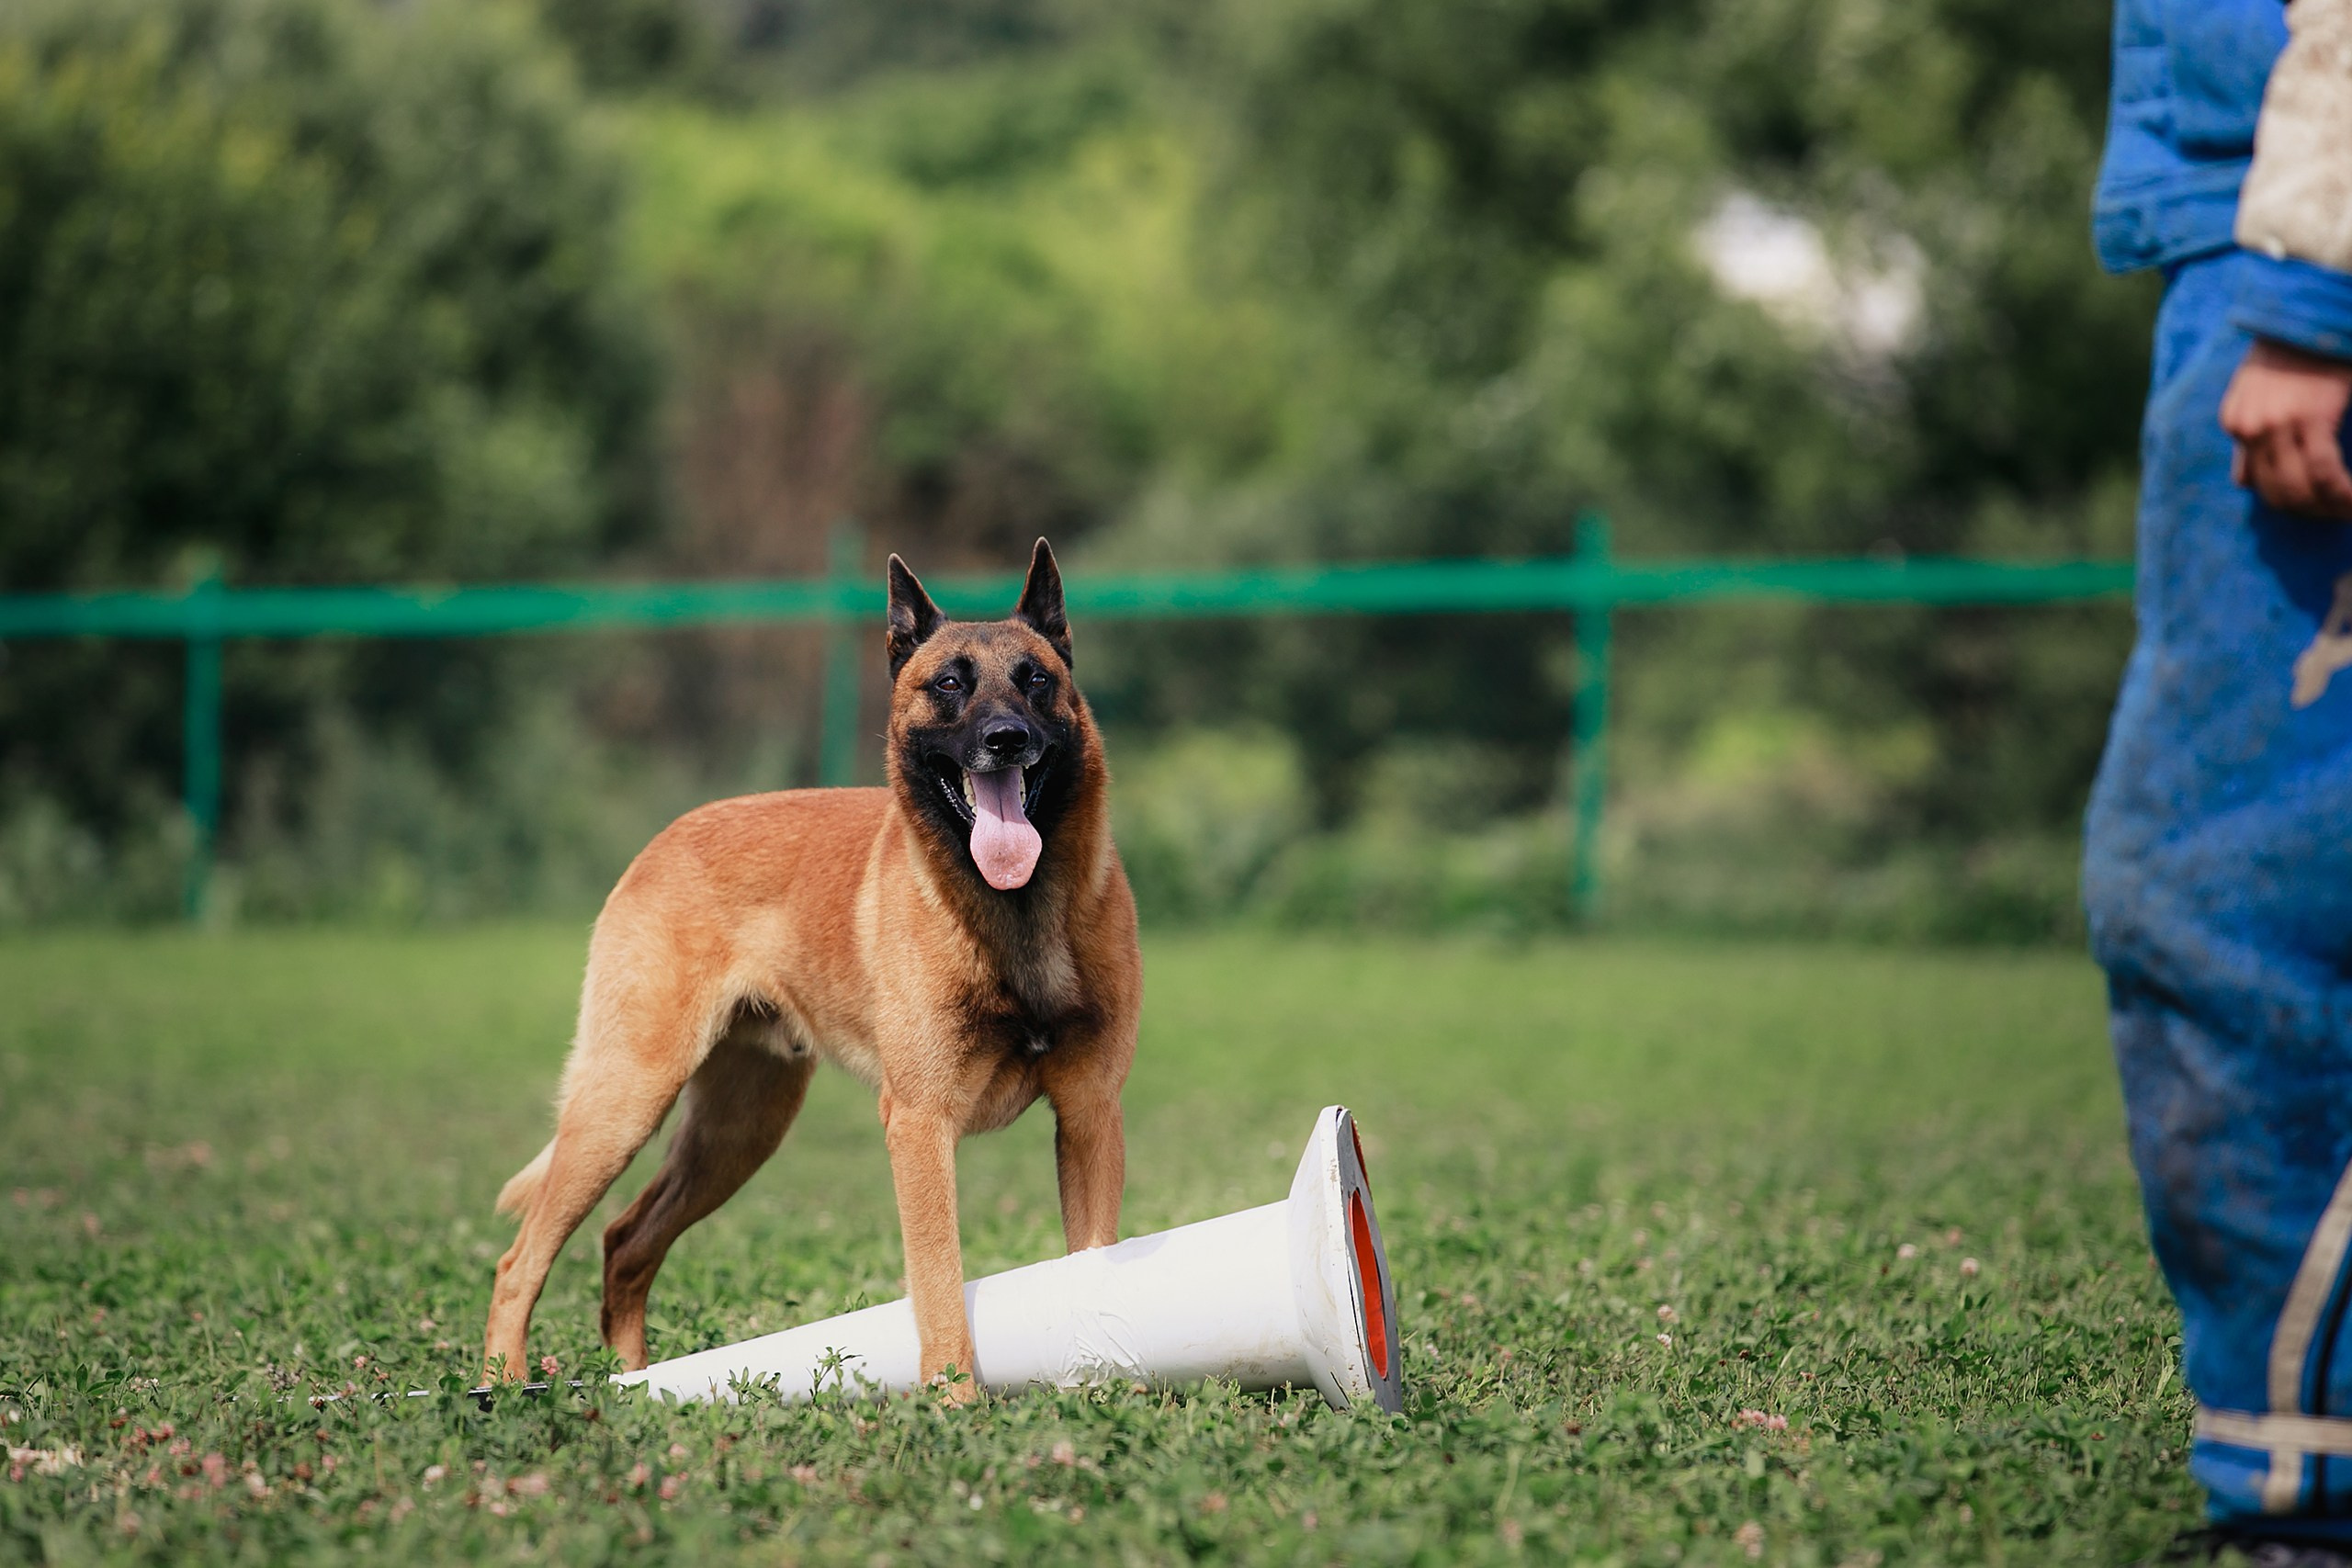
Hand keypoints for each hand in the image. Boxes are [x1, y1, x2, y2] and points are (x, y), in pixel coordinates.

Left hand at [2221, 339, 2351, 517]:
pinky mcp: (2310, 419)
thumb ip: (2249, 434)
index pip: (2254, 482)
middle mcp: (2248, 428)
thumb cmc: (2294, 347)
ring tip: (2349, 510)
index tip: (2316, 504)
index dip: (2288, 499)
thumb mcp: (2256, 390)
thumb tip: (2241, 483)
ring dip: (2329, 509)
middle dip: (2310, 512)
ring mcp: (2277, 425)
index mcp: (2234, 421)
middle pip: (2275, 492)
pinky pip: (2325, 474)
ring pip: (2300, 490)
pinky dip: (2343, 494)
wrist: (2312, 308)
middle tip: (2338, 515)